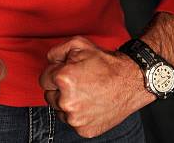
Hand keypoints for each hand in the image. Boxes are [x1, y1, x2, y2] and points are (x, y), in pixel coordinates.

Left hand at [39, 36, 154, 138]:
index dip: (54, 73)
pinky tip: (90, 103)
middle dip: (58, 88)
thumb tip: (49, 61)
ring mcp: (75, 118)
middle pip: (49, 96)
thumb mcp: (79, 44)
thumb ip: (56, 51)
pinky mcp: (84, 130)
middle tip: (76, 82)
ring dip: (67, 102)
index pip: (43, 79)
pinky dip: (78, 114)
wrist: (130, 81)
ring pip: (59, 110)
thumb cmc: (105, 63)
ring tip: (84, 92)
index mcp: (63, 79)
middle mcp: (67, 101)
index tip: (65, 73)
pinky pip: (72, 121)